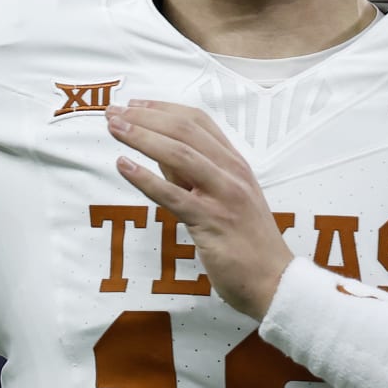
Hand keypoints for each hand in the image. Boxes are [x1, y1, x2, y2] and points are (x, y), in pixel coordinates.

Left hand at [106, 100, 294, 317]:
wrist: (275, 282)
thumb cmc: (248, 244)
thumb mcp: (226, 198)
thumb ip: (194, 175)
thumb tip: (159, 153)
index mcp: (236, 164)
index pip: (198, 122)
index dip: (163, 109)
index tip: (135, 105)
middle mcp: (232, 173)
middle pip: (185, 131)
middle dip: (146, 117)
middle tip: (113, 112)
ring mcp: (224, 196)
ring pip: (180, 154)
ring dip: (142, 137)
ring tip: (114, 129)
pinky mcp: (212, 222)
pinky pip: (173, 195)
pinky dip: (145, 177)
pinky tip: (123, 166)